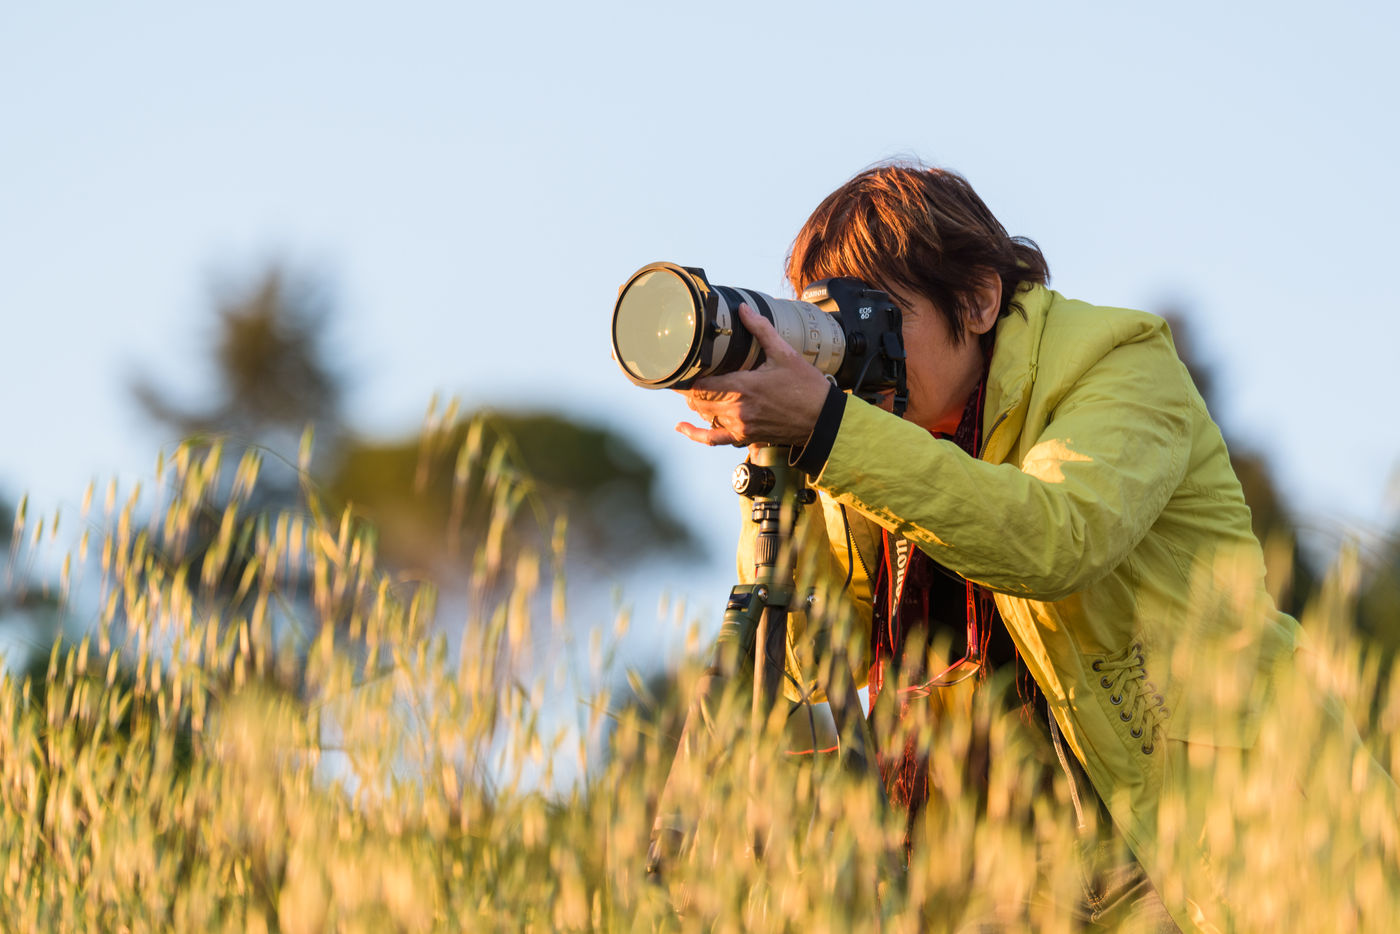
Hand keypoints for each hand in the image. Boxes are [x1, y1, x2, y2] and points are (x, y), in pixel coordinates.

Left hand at [675, 303, 830, 446]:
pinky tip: (682, 427)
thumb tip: (744, 309)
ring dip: (696, 402)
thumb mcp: (784, 353)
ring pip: (704, 415)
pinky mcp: (745, 437)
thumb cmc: (807, 387)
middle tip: (687, 374)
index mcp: (743, 386)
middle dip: (690, 387)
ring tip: (692, 389)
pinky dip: (696, 434)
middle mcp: (737, 409)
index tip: (686, 364)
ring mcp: (740, 425)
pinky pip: (713, 439)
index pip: (701, 384)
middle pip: (698, 400)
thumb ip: (761, 330)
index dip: (689, 374)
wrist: (823, 419)